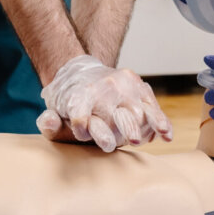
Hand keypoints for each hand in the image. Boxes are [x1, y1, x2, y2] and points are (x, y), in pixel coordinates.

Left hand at [37, 54, 172, 152]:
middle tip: (130, 140)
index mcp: (80, 96)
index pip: (82, 115)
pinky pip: (152, 104)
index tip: (83, 135)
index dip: (82, 128)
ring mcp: (124, 87)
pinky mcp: (139, 86)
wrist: (82, 73)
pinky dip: (160, 120)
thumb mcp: (55, 114)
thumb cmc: (70, 105)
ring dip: (144, 126)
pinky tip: (165, 135)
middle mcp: (104, 89)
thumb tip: (48, 121)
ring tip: (150, 137)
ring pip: (138, 109)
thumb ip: (50, 123)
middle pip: (117, 113)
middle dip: (123, 127)